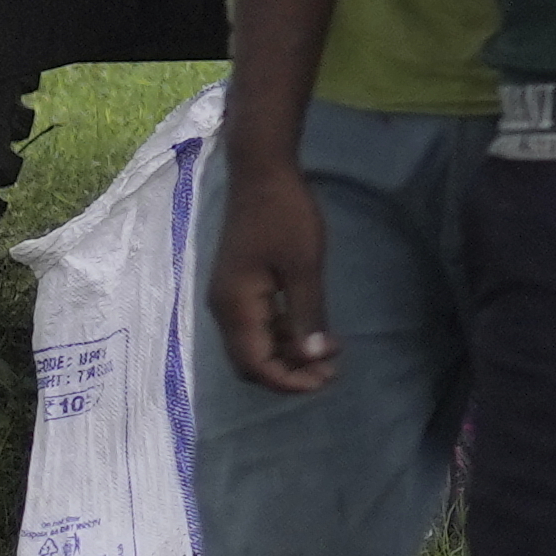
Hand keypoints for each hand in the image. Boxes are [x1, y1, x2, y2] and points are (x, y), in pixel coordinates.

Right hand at [206, 151, 336, 397]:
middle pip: (251, 362)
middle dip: (289, 373)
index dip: (288, 382)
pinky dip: (284, 334)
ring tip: (331, 352)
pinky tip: (315, 330)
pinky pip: (258, 325)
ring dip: (289, 354)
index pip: (255, 365)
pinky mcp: (240, 286)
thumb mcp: (304, 267)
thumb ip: (307, 315)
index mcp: (236, 307)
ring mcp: (230, 298)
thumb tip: (312, 358)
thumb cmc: (285, 216)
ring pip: (255, 345)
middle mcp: (225, 309)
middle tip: (330, 371)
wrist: (261, 173)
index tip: (325, 381)